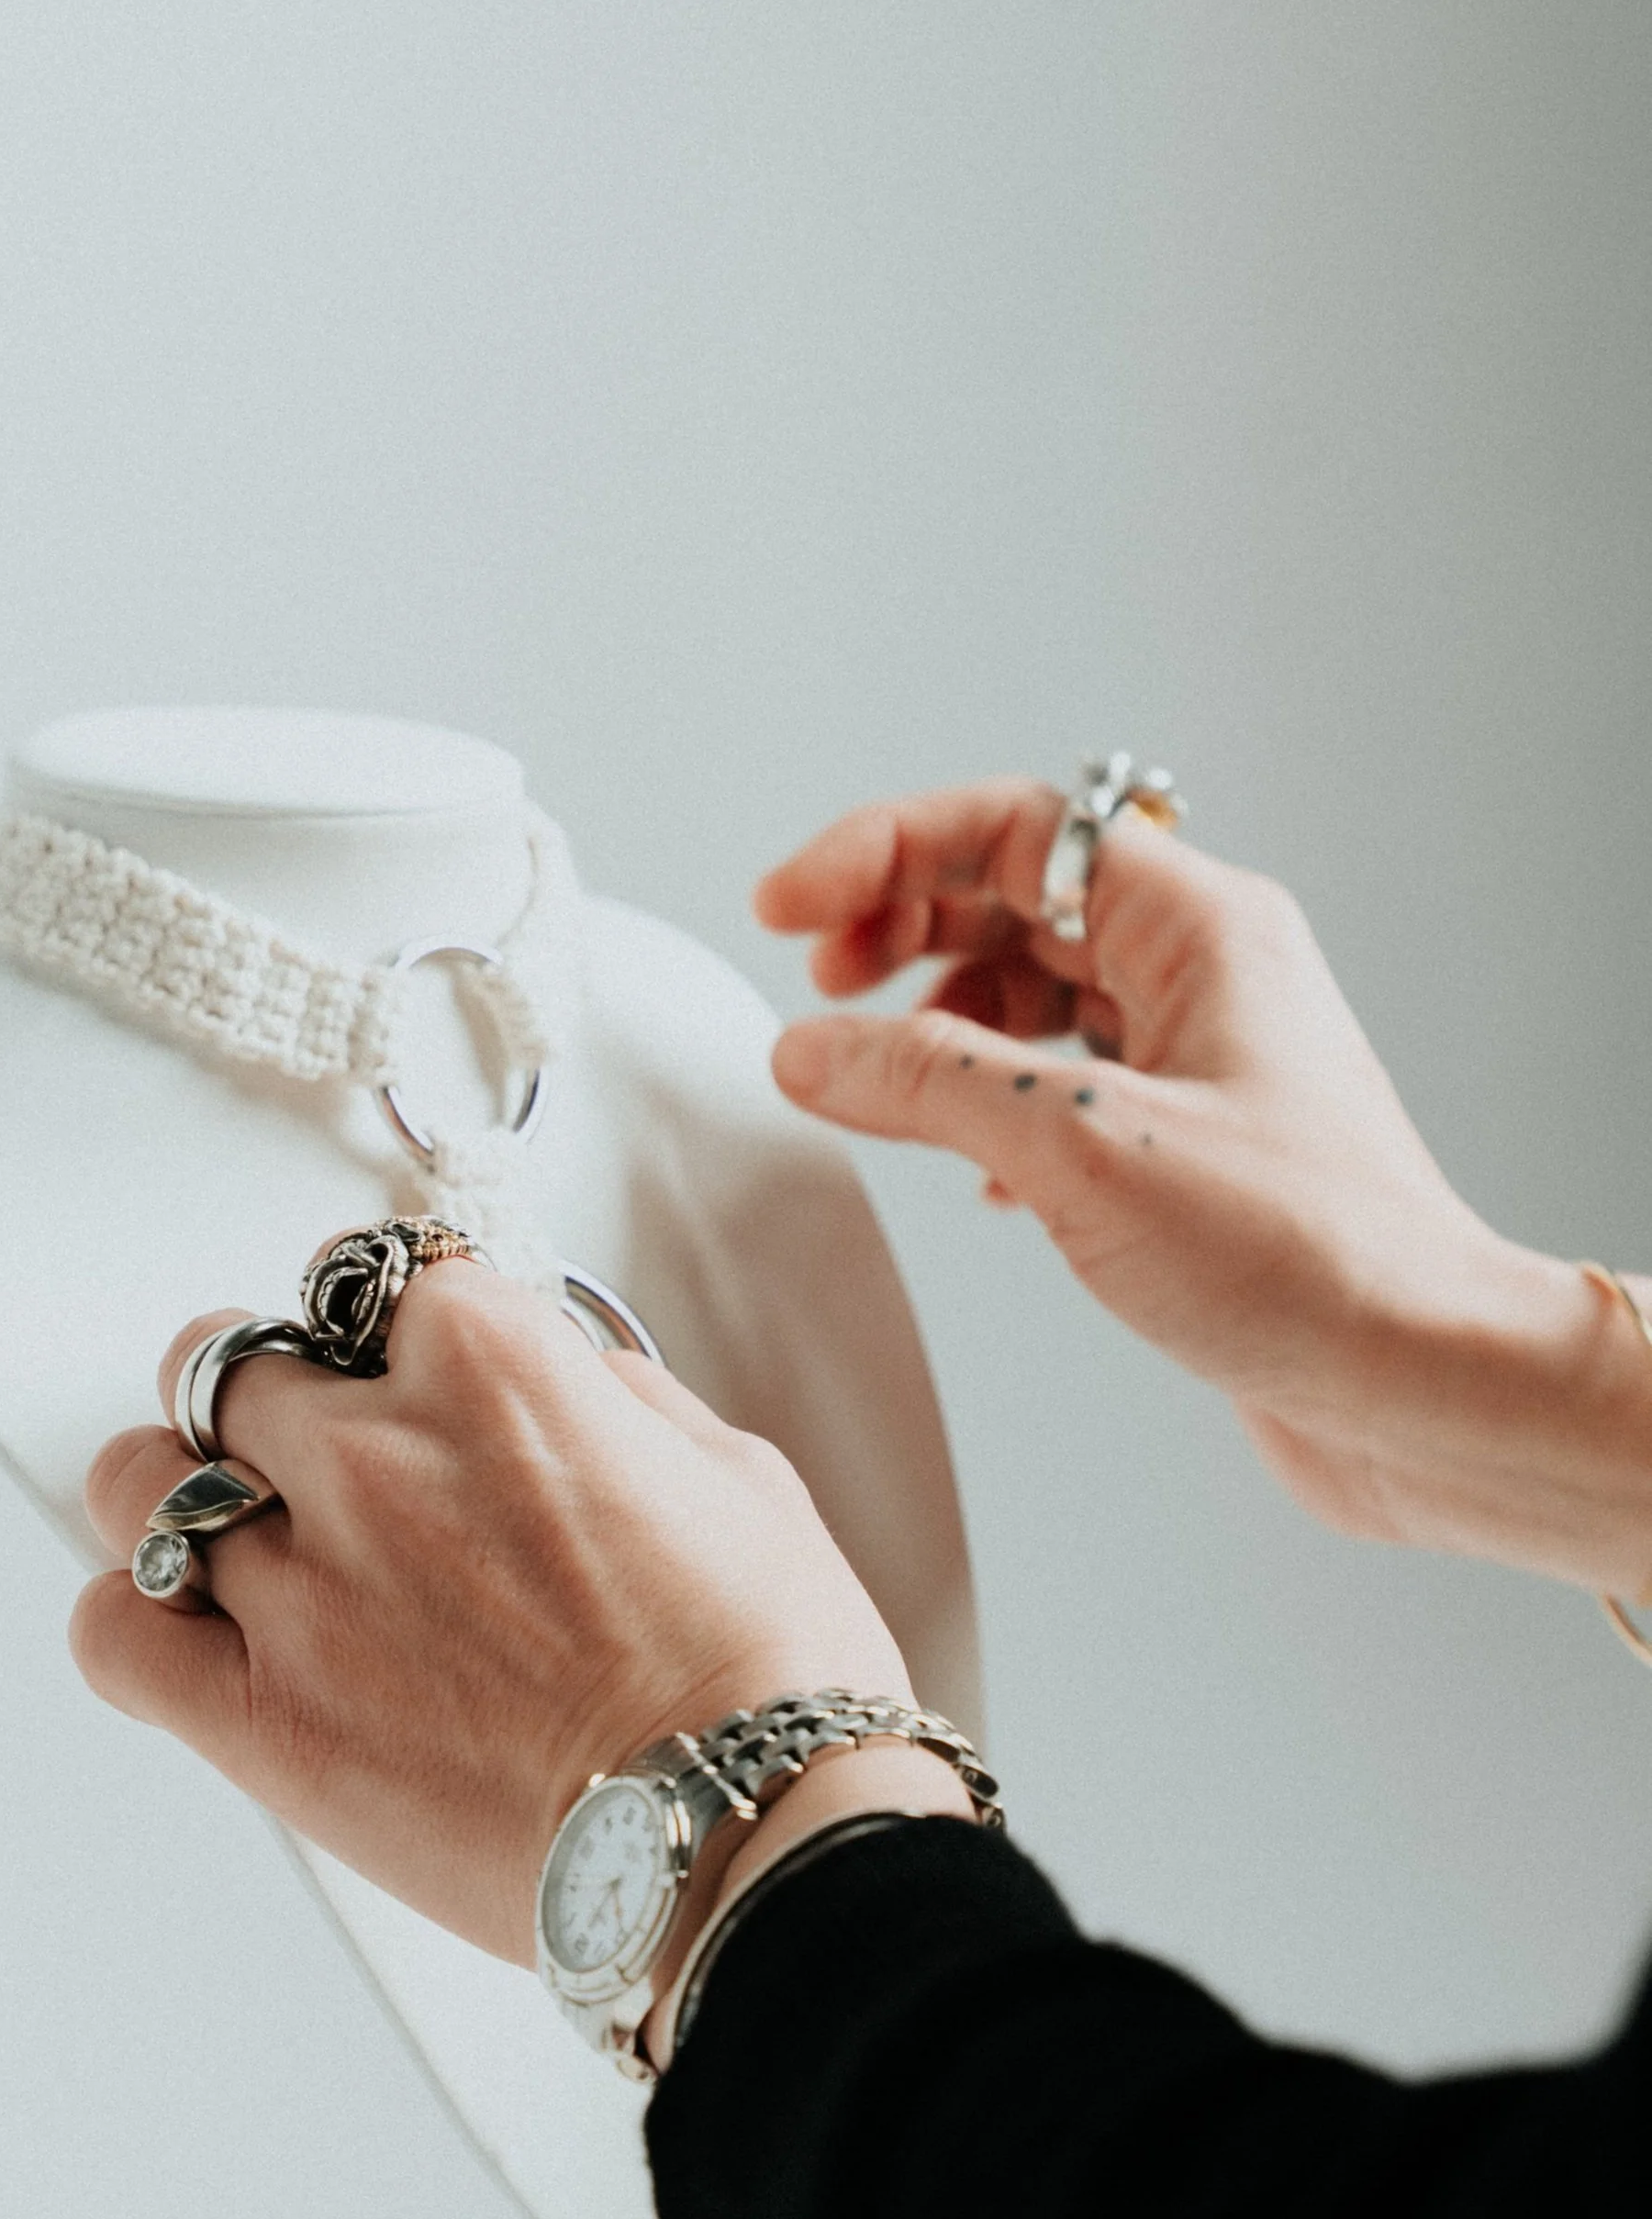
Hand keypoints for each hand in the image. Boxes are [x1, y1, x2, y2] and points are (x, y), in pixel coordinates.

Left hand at [69, 1265, 914, 1964]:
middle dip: (267, 1395)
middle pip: (224, 1360)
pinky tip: (200, 1636)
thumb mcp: (726, 1470)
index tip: (405, 1363)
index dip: (395, 1325)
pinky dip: (137, 1622)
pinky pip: (114, 1633)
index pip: (375, 1274)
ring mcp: (304, 1586)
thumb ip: (610, 1395)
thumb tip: (561, 1375)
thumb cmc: (765, 1669)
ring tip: (236, 1537)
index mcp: (491, 1362)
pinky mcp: (262, 1719)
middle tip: (313, 1450)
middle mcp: (375, 1454)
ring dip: (180, 1494)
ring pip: (139, 1482)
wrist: (747, 1838)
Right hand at [758, 778, 1651, 1599]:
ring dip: (937, 1018)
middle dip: (903, 924)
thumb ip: (929, 1082)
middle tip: (817, 975)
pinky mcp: (1187, 1146)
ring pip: (1033, 993)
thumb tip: (813, 1048)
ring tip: (870, 1071)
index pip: (1014, 830)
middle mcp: (1204, 975)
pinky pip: (1058, 1082)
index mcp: (1200, 929)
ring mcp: (1199, 1059)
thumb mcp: (1083, 1150)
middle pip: (1017, 898)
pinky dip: (985, 1101)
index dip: (886, 851)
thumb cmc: (1314, 1259)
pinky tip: (960, 1163)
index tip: (791, 906)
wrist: (1426, 1388)